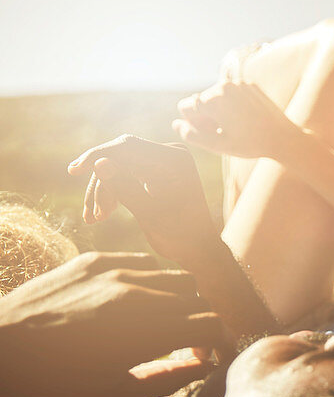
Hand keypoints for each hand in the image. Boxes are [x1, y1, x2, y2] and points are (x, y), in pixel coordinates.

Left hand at [0, 252, 222, 396]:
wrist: (0, 349)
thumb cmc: (59, 381)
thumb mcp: (117, 394)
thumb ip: (169, 380)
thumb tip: (205, 367)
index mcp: (149, 331)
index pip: (211, 325)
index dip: (219, 343)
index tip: (212, 357)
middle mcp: (140, 294)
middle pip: (199, 300)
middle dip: (202, 323)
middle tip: (188, 344)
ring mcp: (117, 271)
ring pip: (176, 277)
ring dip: (182, 300)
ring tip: (164, 320)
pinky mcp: (95, 260)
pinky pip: (143, 262)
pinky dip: (152, 281)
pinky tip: (136, 301)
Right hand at [68, 136, 220, 268]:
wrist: (198, 249)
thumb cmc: (181, 236)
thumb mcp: (150, 214)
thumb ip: (125, 188)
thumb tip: (98, 163)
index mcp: (175, 158)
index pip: (128, 147)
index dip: (98, 156)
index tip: (73, 170)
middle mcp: (169, 154)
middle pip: (119, 156)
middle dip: (101, 183)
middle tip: (90, 213)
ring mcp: (160, 162)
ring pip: (117, 168)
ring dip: (103, 192)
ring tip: (95, 219)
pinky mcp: (152, 172)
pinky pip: (123, 176)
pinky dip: (110, 193)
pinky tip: (101, 215)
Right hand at [174, 80, 304, 159]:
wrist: (283, 138)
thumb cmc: (251, 144)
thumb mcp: (218, 145)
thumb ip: (192, 135)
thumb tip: (176, 124)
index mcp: (214, 99)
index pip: (185, 107)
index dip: (193, 123)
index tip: (209, 133)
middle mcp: (225, 85)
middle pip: (200, 101)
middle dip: (206, 116)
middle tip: (224, 132)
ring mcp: (239, 84)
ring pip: (216, 96)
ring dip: (219, 110)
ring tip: (235, 126)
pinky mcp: (250, 85)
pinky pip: (232, 94)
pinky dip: (233, 105)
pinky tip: (246, 119)